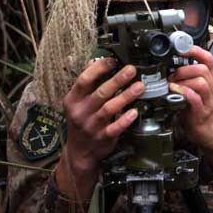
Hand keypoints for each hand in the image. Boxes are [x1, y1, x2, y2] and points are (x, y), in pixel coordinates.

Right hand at [56, 58, 142, 200]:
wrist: (79, 151)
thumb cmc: (81, 120)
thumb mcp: (77, 101)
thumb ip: (86, 83)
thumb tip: (94, 61)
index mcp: (73, 100)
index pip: (84, 80)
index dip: (98, 69)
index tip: (112, 60)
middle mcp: (81, 112)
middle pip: (100, 93)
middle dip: (117, 80)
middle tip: (132, 70)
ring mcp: (92, 126)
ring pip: (109, 109)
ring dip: (125, 96)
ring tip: (139, 87)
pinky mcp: (103, 138)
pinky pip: (115, 128)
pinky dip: (125, 120)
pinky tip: (135, 112)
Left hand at [169, 45, 212, 174]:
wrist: (208, 133)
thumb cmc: (198, 110)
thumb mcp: (196, 90)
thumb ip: (187, 77)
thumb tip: (167, 65)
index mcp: (211, 79)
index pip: (208, 58)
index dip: (194, 50)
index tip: (179, 48)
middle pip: (202, 69)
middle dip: (183, 69)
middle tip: (170, 75)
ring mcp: (209, 100)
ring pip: (200, 82)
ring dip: (183, 81)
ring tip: (171, 85)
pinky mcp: (202, 112)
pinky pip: (195, 98)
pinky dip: (183, 93)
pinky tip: (173, 93)